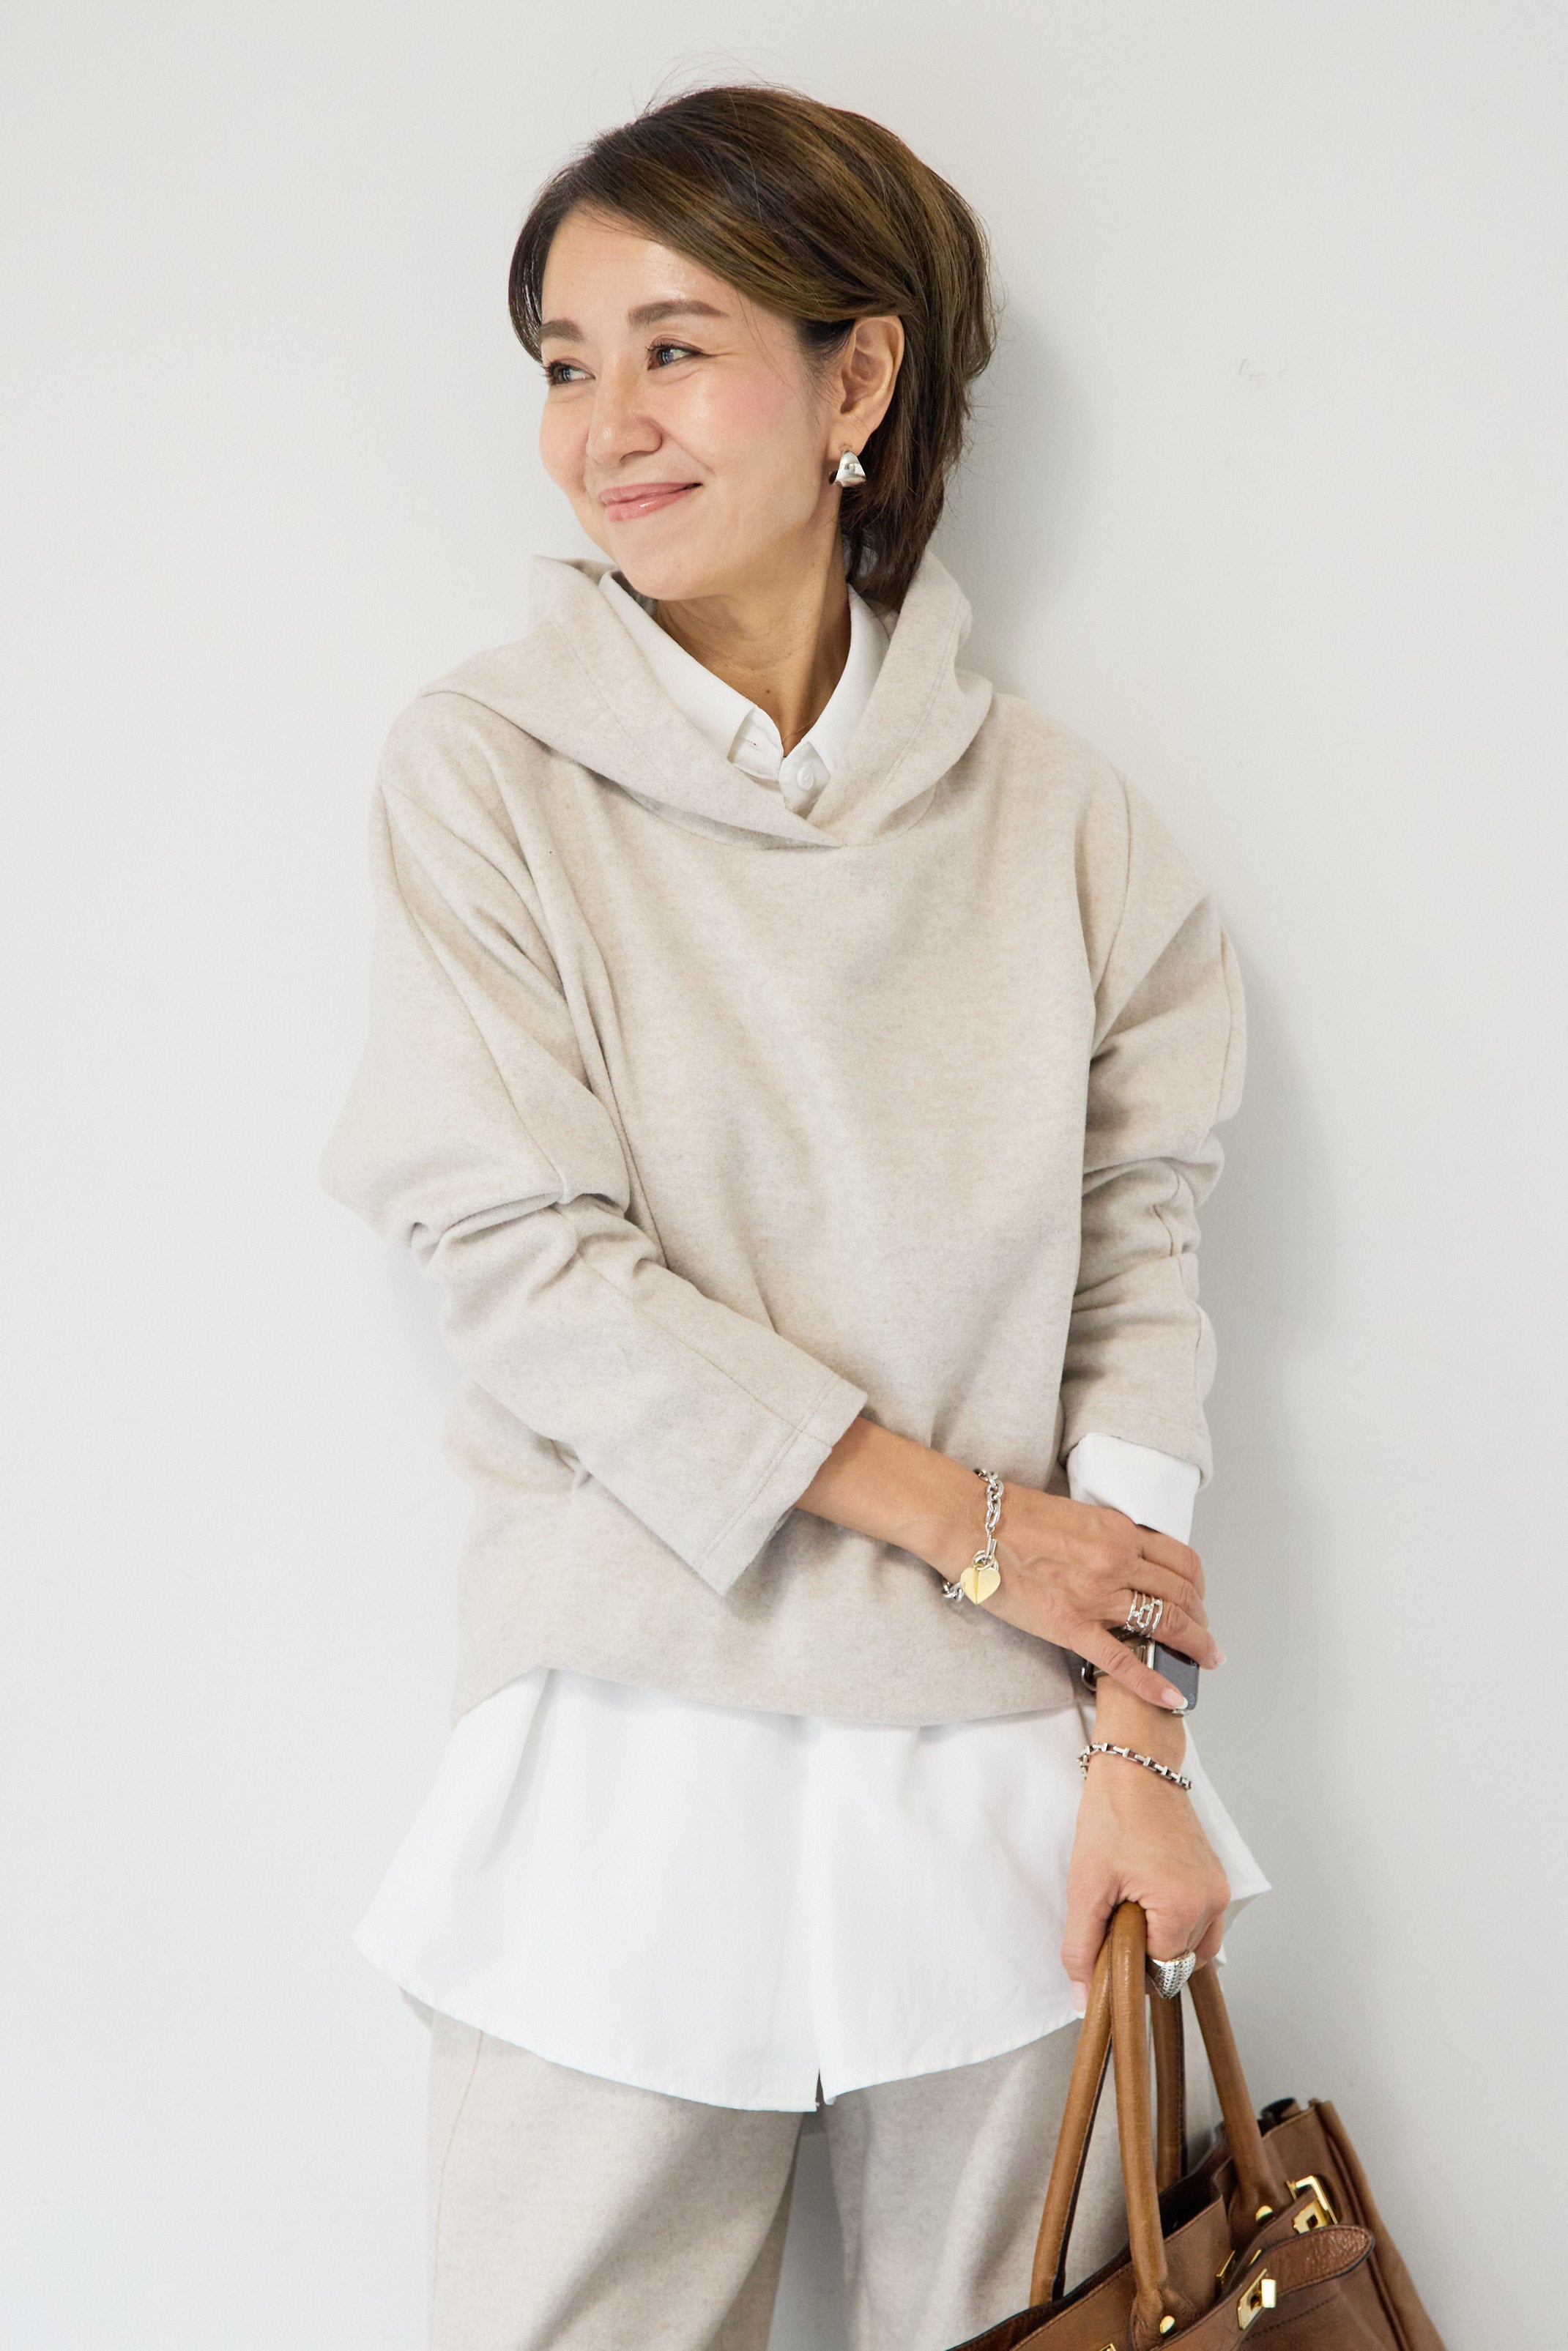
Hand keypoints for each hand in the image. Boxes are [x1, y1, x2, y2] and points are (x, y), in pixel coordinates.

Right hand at [975, 1484, 1219, 1711]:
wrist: (971, 1524)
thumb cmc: (1012, 1515)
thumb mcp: (1075, 1514)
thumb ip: (1105, 1536)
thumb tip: (1121, 1553)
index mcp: (1118, 1532)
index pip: (1181, 1561)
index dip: (1197, 1585)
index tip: (1199, 1599)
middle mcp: (1117, 1561)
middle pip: (1181, 1594)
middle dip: (1201, 1619)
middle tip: (1205, 1636)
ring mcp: (1097, 1596)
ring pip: (1164, 1624)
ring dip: (1193, 1645)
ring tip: (1204, 1661)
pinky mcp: (1071, 1626)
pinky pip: (1122, 1661)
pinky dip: (1153, 1682)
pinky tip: (1172, 1696)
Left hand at [1061, 1743, 1230, 2010]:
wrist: (1137, 1765)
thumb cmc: (1113, 1815)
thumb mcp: (1086, 1886)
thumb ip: (1082, 1947)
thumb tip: (1084, 1999)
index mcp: (1184, 1907)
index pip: (1162, 1973)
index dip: (1130, 1964)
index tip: (1108, 1937)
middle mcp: (1212, 1901)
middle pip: (1180, 1963)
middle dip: (1147, 1951)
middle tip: (1118, 1911)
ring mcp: (1218, 1889)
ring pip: (1194, 1947)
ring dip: (1163, 1939)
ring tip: (1132, 1902)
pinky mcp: (1216, 1878)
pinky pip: (1202, 1922)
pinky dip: (1176, 1922)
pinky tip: (1148, 1896)